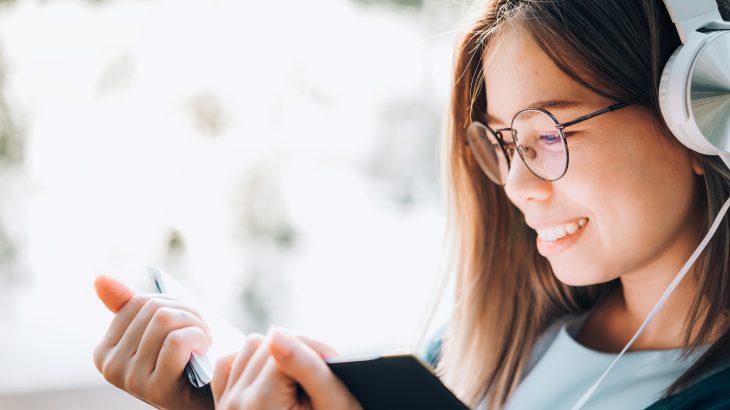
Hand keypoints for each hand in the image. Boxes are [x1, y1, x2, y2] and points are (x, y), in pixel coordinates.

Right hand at [93, 275, 213, 409]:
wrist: (205, 402)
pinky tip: (205, 349)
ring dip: (197, 325)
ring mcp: (131, 380)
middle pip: (154, 310)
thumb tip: (100, 279)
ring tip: (204, 340)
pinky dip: (199, 337)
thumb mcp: (156, 335)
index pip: (138, 302)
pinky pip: (177, 340)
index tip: (186, 320)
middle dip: (187, 313)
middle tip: (202, 330)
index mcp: (104, 352)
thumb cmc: (183, 365)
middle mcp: (111, 367)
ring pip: (165, 321)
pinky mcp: (156, 389)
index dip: (171, 303)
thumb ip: (128, 309)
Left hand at [211, 328, 362, 409]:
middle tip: (321, 379)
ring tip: (298, 382)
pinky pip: (229, 366)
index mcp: (260, 404)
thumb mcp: (332, 404)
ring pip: (248, 349)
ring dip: (274, 356)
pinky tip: (273, 381)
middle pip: (266, 345)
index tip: (334, 366)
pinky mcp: (222, 407)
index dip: (314, 350)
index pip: (284, 347)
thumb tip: (278, 332)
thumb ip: (307, 366)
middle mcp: (235, 404)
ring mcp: (225, 407)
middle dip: (297, 353)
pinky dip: (250, 364)